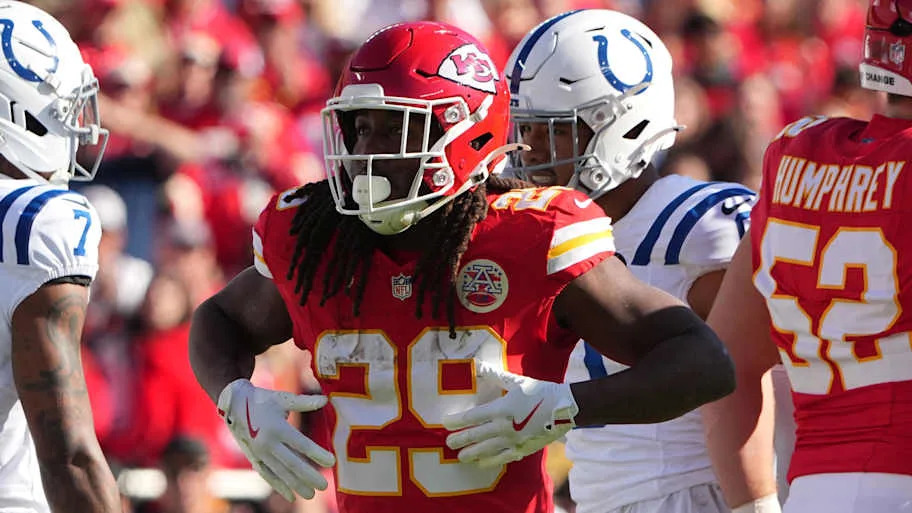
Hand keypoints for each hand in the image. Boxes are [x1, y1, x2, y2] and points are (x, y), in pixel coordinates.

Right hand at [217, 379, 335, 500]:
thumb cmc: (263, 399)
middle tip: (324, 486)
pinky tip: (290, 496)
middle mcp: (267, 443)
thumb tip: (326, 400)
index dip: (317, 454)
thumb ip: (304, 402)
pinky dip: (278, 486)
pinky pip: (267, 475)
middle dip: (308, 476)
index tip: (332, 462)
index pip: (301, 444)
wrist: (233, 404)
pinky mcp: (254, 458)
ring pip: (280, 472)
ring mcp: (259, 453)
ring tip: (311, 494)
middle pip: (291, 463)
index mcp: (277, 428)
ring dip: (295, 485)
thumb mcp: (283, 399)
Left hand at [442, 363, 577, 466]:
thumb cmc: (540, 391)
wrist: (565, 408)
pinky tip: (481, 463)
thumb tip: (477, 365)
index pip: (472, 417)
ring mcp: (513, 440)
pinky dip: (490, 461)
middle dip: (459, 439)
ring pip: (486, 450)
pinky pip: (502, 458)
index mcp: (501, 408)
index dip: (456, 421)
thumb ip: (494, 375)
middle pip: (475, 435)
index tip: (445, 422)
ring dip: (471, 453)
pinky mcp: (522, 449)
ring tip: (460, 457)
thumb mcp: (516, 381)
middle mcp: (504, 427)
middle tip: (448, 443)